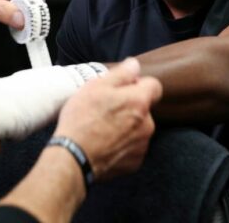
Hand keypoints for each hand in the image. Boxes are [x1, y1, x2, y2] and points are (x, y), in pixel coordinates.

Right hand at [54, 58, 161, 180]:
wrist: (74, 157)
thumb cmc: (82, 119)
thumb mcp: (96, 87)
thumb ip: (121, 74)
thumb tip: (135, 65)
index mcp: (139, 102)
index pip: (154, 86)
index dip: (138, 84)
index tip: (121, 89)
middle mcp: (147, 124)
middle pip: (144, 109)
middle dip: (129, 107)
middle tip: (104, 110)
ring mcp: (142, 145)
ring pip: (138, 129)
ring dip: (126, 126)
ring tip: (102, 129)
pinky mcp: (135, 163)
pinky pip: (132, 148)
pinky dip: (122, 145)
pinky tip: (104, 144)